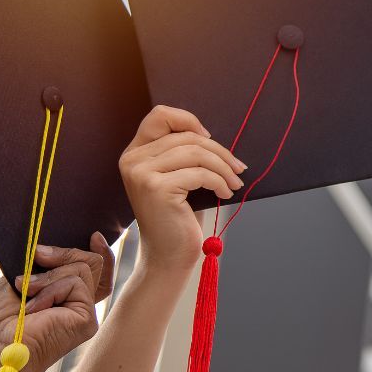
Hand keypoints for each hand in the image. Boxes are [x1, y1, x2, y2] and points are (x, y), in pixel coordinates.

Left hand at [0, 234, 112, 371]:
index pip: (97, 271)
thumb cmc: (1, 319)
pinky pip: (76, 283)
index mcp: (68, 297)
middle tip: (38, 256)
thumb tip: (54, 247)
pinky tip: (34, 307)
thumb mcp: (23, 278)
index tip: (93, 236)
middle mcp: (81, 305)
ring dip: (49, 276)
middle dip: (65, 252)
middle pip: (94, 262)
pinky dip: (50, 290)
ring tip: (26, 291)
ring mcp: (86, 313)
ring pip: (84, 268)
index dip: (101, 252)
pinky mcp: (87, 320)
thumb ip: (45, 264)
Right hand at [118, 105, 246, 274]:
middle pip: (186, 136)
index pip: (159, 115)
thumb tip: (210, 135)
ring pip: (195, 153)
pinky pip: (199, 173)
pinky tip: (225, 193)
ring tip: (235, 183)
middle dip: (219, 151)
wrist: (168, 256)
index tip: (210, 137)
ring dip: (223, 167)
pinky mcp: (156, 188)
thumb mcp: (177, 178)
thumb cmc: (177, 217)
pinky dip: (220, 181)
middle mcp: (132, 160)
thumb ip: (181, 152)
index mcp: (135, 153)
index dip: (188, 119)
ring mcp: (141, 173)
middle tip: (238, 168)